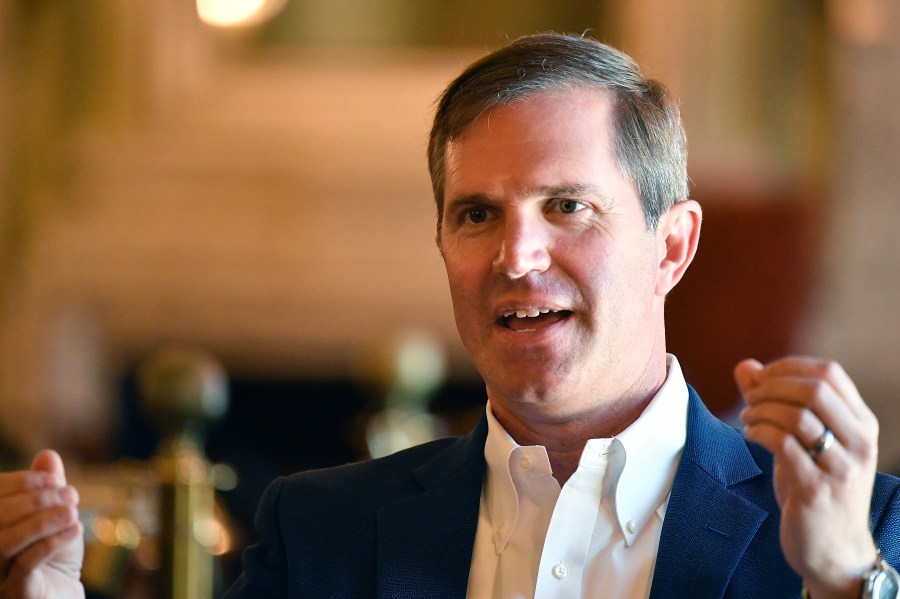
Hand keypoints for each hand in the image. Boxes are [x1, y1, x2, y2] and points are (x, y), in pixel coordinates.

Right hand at [0, 450, 84, 598]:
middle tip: (71, 495)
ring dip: (43, 520)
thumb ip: (47, 489)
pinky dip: (52, 541)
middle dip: (36, 500)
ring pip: (5, 541)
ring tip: (73, 512)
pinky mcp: (14, 594)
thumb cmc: (54, 556)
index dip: (20, 482)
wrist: (62, 594)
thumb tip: (47, 455)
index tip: (55, 480)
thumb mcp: (54, 517)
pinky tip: (75, 530)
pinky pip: (26, 564)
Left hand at [736, 357, 878, 598]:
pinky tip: (750, 436)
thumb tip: (746, 366)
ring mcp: (841, 467)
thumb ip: (775, 402)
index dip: (789, 366)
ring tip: (747, 419)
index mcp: (861, 423)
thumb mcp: (801, 440)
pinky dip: (759, 432)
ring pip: (798, 415)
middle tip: (750, 399)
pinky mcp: (817, 489)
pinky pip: (784, 444)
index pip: (830, 372)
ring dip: (761, 410)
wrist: (833, 550)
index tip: (760, 377)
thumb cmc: (815, 487)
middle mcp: (859, 442)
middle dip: (771, 387)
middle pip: (814, 389)